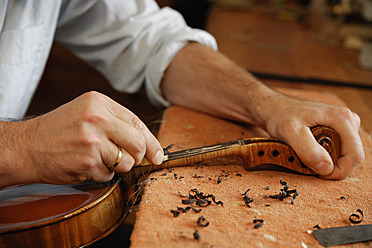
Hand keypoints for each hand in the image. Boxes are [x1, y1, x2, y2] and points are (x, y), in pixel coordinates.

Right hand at [4, 91, 162, 185]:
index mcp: (99, 103)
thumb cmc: (58, 130)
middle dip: (138, 157)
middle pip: (138, 144)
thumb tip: (147, 144)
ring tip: (97, 158)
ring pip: (126, 162)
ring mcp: (92, 141)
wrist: (26, 146)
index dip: (151, 142)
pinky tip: (84, 164)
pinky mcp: (87, 162)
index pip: (138, 123)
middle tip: (130, 160)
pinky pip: (108, 175)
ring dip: (116, 167)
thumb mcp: (86, 112)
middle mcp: (97, 119)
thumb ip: (116, 123)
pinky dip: (100, 174)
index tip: (157, 154)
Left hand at [264, 95, 364, 178]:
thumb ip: (308, 150)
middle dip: (332, 166)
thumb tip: (327, 168)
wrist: (275, 109)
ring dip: (328, 162)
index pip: (355, 155)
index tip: (319, 174)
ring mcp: (344, 126)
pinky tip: (310, 151)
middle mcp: (348, 121)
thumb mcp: (290, 132)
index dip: (339, 171)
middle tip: (308, 162)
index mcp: (342, 119)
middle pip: (352, 157)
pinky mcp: (338, 131)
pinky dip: (325, 157)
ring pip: (345, 156)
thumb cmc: (281, 116)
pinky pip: (339, 152)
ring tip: (307, 153)